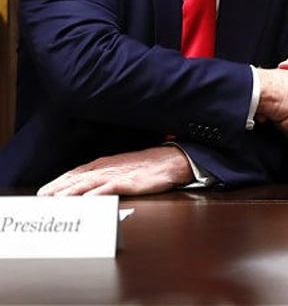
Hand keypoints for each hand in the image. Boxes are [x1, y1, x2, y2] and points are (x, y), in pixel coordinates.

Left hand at [36, 146, 193, 196]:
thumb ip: (106, 176)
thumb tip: (91, 188)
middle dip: (59, 188)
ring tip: (57, 200)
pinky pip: (110, 188)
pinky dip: (97, 194)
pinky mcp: (129, 182)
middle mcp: (107, 168)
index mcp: (105, 164)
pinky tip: (87, 201)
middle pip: (77, 178)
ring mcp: (117, 175)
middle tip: (42, 198)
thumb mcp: (123, 168)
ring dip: (71, 192)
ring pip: (89, 183)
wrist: (171, 161)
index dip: (60, 182)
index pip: (76, 173)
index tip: (44, 191)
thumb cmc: (148, 165)